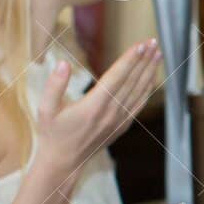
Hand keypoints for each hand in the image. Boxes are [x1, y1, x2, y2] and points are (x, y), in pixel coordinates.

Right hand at [36, 39, 161, 187]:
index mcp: (93, 105)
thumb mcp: (45, 109)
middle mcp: (111, 112)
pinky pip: (139, 104)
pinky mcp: (122, 125)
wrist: (64, 162)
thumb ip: (54, 85)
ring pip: (139, 91)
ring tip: (158, 54)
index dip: (130, 59)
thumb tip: (63, 63)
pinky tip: (152, 77)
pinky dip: (148, 89)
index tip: (141, 44)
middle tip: (154, 42)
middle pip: (132, 81)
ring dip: (149, 71)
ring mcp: (119, 120)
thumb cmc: (52, 133)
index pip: (117, 77)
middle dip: (144, 60)